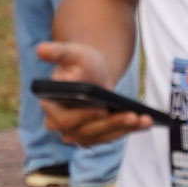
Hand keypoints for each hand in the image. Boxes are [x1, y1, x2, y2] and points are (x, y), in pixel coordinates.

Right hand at [34, 38, 150, 146]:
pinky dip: (129, 130)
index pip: (64, 119)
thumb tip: (41, 49)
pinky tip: (146, 121)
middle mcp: (60, 125)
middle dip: (110, 124)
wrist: (93, 72)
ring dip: (123, 129)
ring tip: (143, 119)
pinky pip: (111, 137)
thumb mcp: (71, 53)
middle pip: (84, 132)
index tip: (102, 109)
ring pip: (100, 137)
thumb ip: (57, 52)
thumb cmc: (80, 62)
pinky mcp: (94, 137)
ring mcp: (77, 134)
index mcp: (50, 106)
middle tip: (131, 115)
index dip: (83, 117)